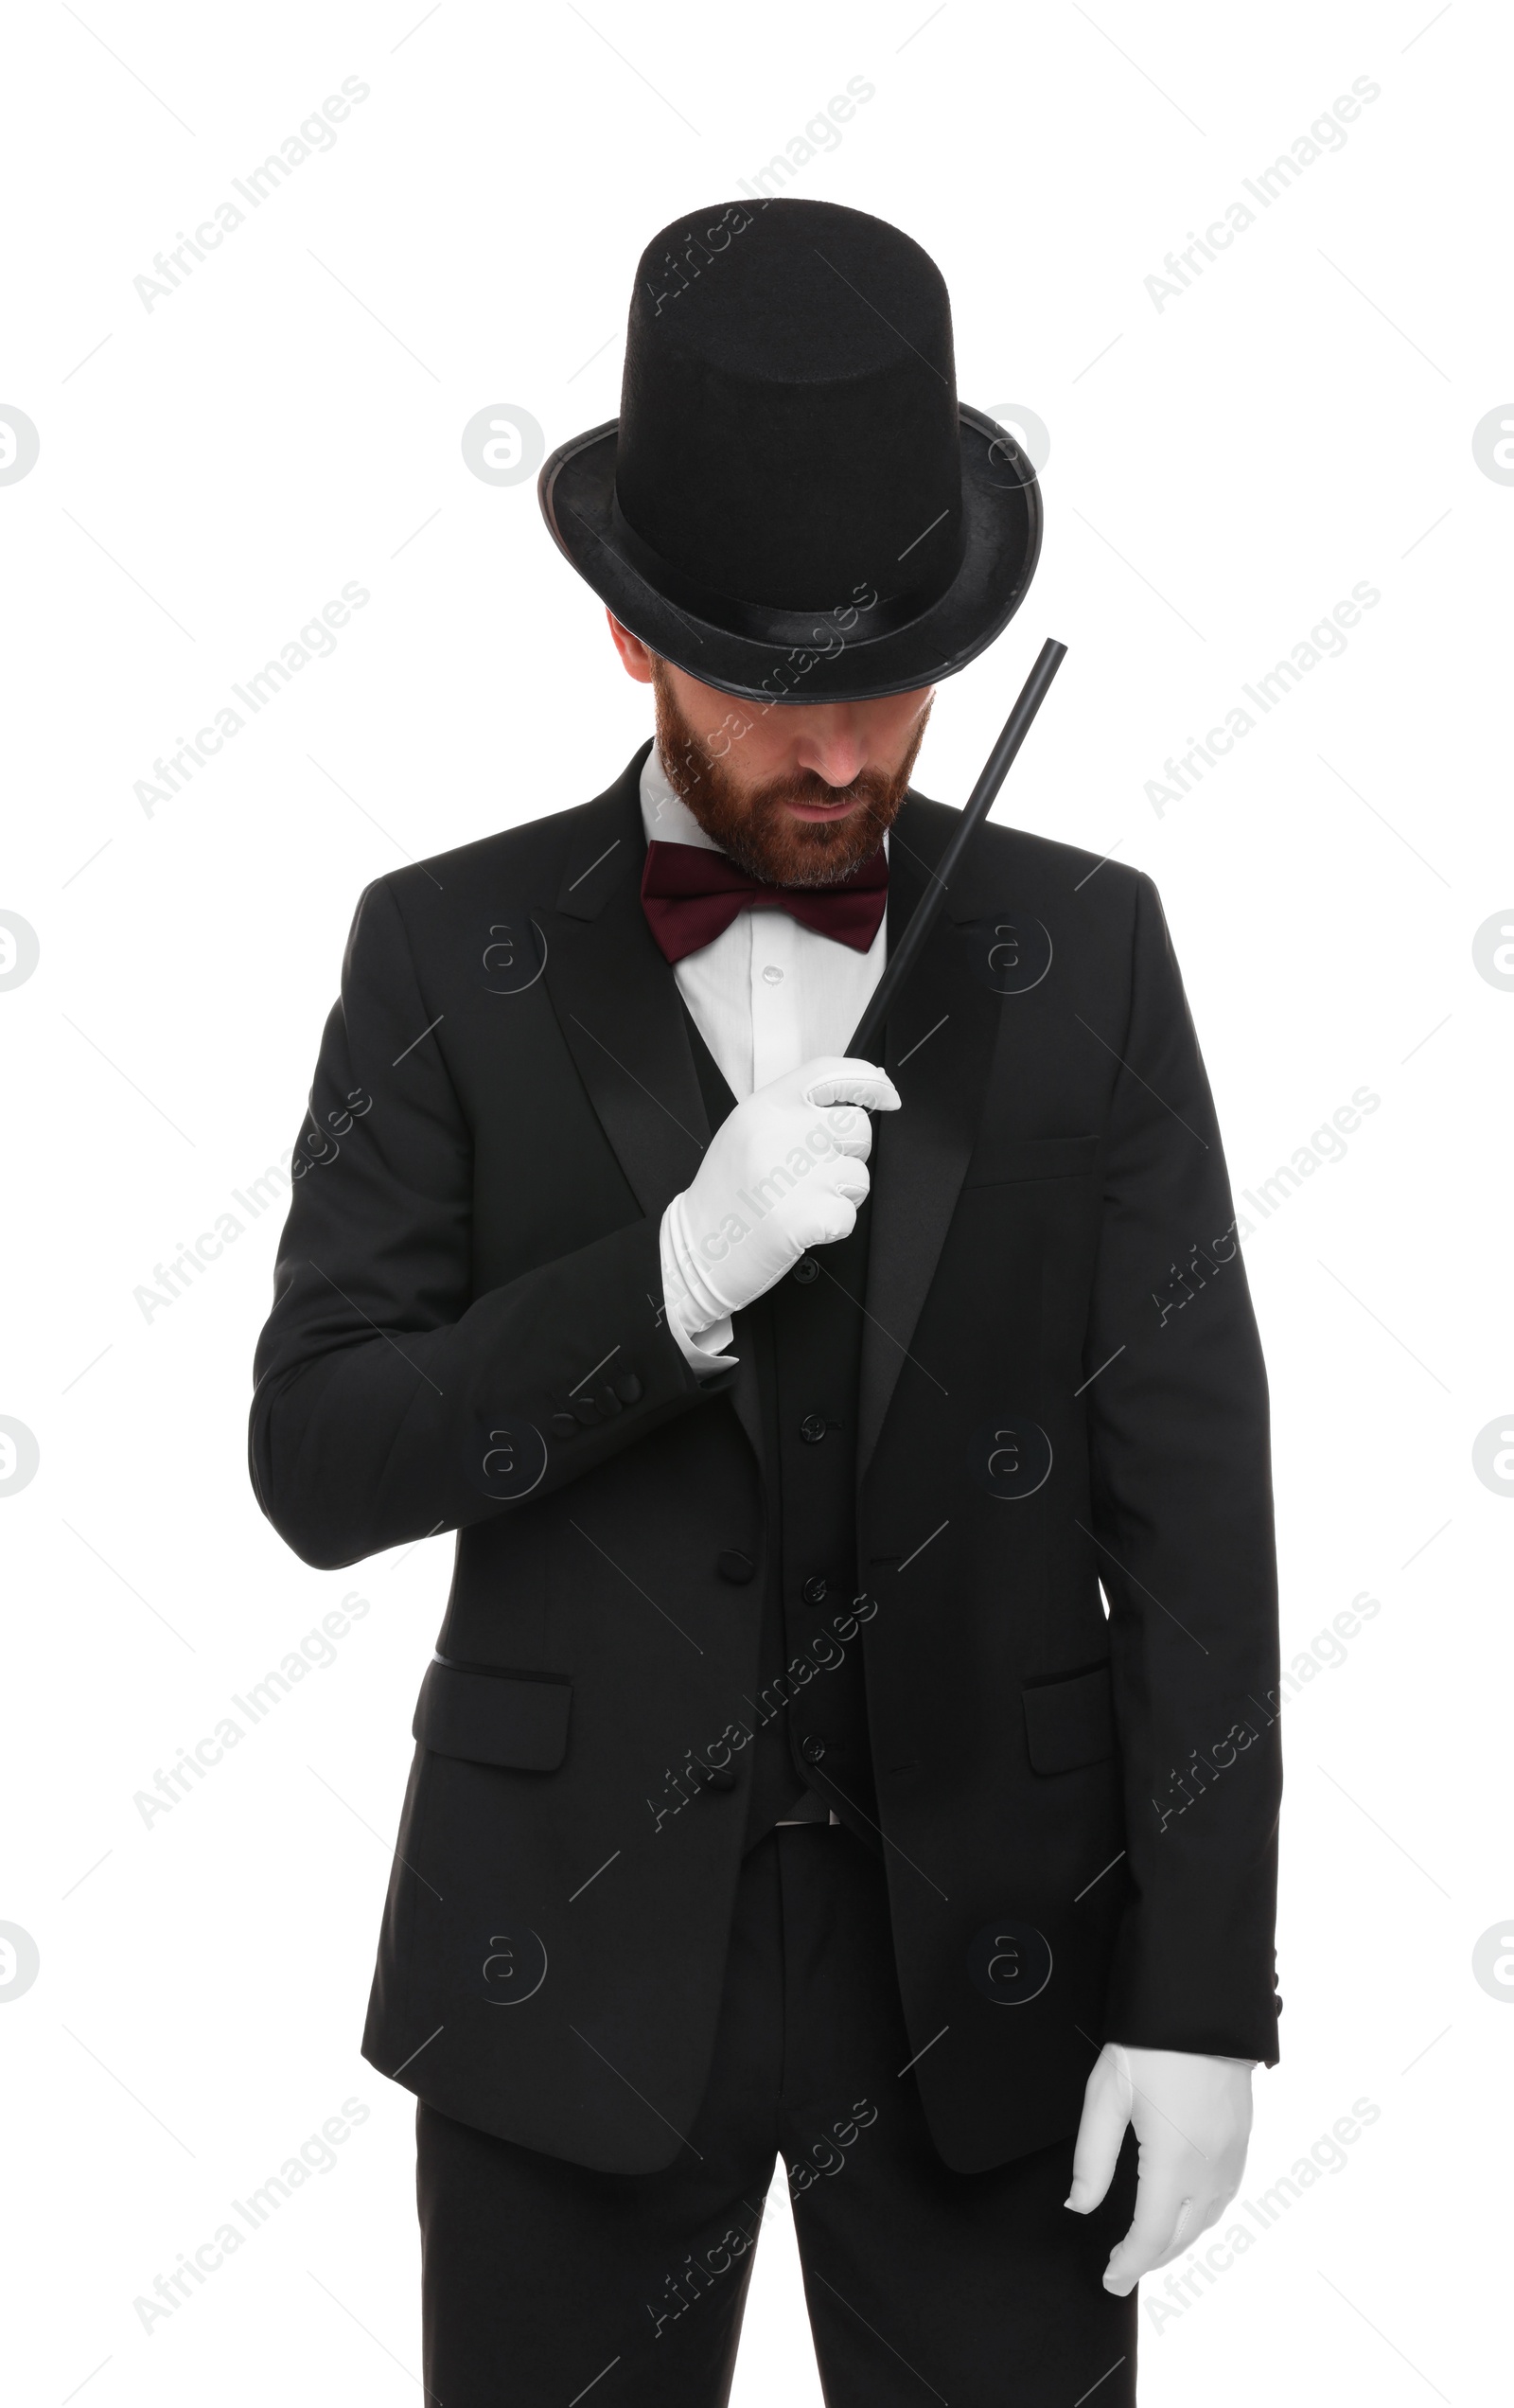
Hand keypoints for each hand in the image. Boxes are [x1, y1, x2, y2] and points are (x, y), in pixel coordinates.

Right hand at [664, 1054, 899, 1324]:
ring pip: (858, 1176)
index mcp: (765, 1108)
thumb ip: (793, 1111)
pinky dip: (832, 1226)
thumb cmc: (726, 1193)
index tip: (886, 1096)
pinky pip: (848, 1216)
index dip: (869, 1081)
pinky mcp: (803, 1217)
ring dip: (841, 1194)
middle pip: (857, 1128)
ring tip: (802, 1202)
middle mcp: (780, 1134)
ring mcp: (793, 1176)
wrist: (695, 1248)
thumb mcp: (748, 1132)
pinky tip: (802, 1226)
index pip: (830, 1073)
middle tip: (817, 1174)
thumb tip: (855, 1097)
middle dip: (850, 1154)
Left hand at [1065, 2044, 1253, 2295]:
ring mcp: (1231, 2155)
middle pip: (1181, 2237)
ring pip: (1207, 2221)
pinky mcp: (1242, 2140)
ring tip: (1148, 2247)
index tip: (1110, 2280)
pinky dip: (1202, 2217)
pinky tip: (1184, 2212)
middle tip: (1121, 2270)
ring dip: (1178, 2241)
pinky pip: (1224, 2196)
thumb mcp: (1107, 2095)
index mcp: (1173, 2160)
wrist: (1203, 2005)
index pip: (1151, 2236)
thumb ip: (1092, 2157)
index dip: (1129, 2265)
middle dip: (1151, 2260)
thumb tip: (1080, 2205)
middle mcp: (1209, 2167)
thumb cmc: (1150, 2044)